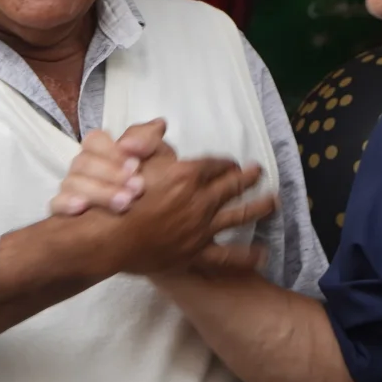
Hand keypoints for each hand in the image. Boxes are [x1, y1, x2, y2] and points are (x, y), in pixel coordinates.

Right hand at [53, 118, 169, 215]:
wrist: (154, 215)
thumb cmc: (152, 180)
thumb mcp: (157, 156)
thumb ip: (148, 139)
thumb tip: (139, 135)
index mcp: (102, 150)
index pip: (94, 140)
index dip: (112, 151)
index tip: (135, 165)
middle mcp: (84, 167)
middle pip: (83, 162)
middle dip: (110, 174)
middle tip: (137, 187)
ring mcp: (72, 188)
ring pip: (71, 183)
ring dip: (99, 192)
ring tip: (124, 202)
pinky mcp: (65, 211)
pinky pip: (56, 204)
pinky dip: (67, 203)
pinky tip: (82, 208)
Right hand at [99, 143, 273, 276]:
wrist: (107, 238)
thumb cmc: (116, 196)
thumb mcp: (131, 158)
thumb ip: (149, 140)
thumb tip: (161, 125)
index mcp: (187, 174)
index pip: (216, 164)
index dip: (226, 162)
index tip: (232, 163)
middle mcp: (200, 199)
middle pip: (232, 185)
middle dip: (248, 177)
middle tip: (259, 172)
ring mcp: (201, 227)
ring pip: (239, 215)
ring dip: (260, 206)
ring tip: (274, 201)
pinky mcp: (196, 252)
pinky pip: (227, 256)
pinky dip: (246, 256)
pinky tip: (262, 254)